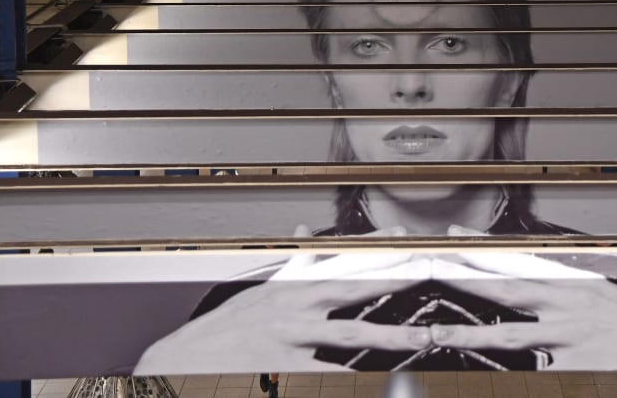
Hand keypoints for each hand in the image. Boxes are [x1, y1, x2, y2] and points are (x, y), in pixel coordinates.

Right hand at [135, 225, 434, 373]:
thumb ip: (290, 266)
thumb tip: (306, 234)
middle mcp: (295, 306)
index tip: (403, 235)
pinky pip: (330, 375)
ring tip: (426, 336)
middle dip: (394, 277)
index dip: (374, 245)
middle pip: (354, 287)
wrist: (187, 360)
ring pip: (351, 335)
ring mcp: (293, 339)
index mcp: (291, 284)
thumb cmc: (227, 328)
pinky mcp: (289, 370)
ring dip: (392, 335)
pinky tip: (384, 381)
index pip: (340, 257)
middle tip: (430, 269)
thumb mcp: (259, 290)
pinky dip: (357, 378)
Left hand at [426, 250, 616, 371]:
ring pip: (507, 340)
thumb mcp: (612, 299)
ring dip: (467, 337)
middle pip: (504, 292)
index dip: (483, 250)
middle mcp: (569, 315)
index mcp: (578, 290)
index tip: (452, 239)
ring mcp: (568, 348)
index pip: (520, 263)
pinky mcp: (573, 377)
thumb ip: (573, 296)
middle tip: (428, 269)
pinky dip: (519, 376)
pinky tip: (490, 374)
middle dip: (464, 278)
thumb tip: (544, 293)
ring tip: (431, 335)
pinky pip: (536, 377)